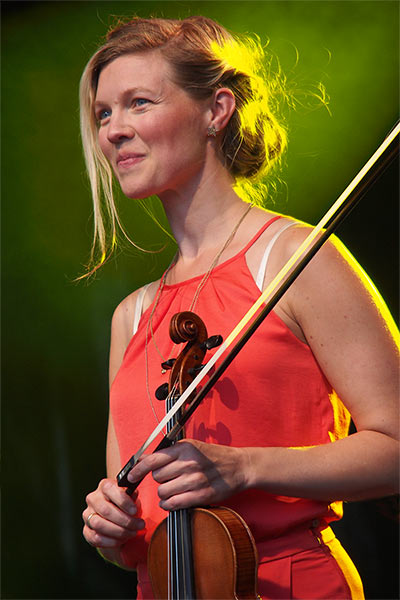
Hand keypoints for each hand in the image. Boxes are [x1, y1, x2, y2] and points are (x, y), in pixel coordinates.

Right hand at [82, 478, 144, 547]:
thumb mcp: (131, 496)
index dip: (123, 501)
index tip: (134, 511)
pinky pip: (95, 538)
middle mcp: (93, 499)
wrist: (118, 516)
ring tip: (132, 533)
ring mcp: (88, 515)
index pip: (110, 489)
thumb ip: (132, 494)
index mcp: (104, 486)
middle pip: (106, 510)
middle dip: (125, 520)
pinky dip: (110, 541)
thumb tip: (133, 494)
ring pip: (99, 525)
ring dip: (119, 532)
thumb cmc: (126, 504)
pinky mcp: (86, 530)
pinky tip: (122, 540)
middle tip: (139, 525)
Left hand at [127, 440, 249, 510]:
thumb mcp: (191, 447)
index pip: (153, 459)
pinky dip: (170, 504)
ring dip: (164, 494)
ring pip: (163, 492)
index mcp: (185, 448)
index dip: (138, 469)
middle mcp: (189, 463)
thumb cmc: (212, 456)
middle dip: (160, 480)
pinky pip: (174, 504)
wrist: (239, 466)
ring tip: (174, 489)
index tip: (131, 476)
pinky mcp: (202, 495)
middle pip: (157, 477)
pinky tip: (174, 500)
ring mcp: (196, 480)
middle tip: (170, 478)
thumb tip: (142, 459)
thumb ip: (168, 453)